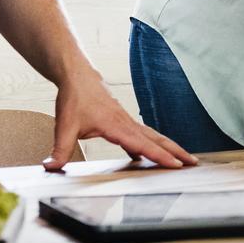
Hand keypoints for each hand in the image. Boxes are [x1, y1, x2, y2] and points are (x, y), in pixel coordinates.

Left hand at [46, 70, 198, 171]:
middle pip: (156, 139)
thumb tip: (50, 167)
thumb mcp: (64, 126)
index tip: (176, 165)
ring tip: (182, 158)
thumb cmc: (74, 98)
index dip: (159, 156)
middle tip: (193, 163)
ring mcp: (126, 121)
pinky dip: (149, 144)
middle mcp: (126, 123)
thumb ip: (59, 149)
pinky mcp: (121, 120)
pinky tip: (143, 155)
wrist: (77, 75)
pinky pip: (141, 134)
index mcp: (116, 126)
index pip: (142, 145)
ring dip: (168, 147)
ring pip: (152, 136)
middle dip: (176, 152)